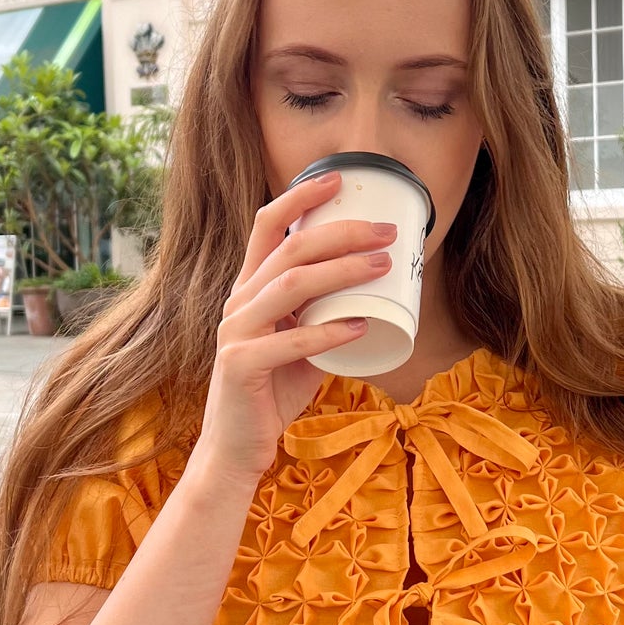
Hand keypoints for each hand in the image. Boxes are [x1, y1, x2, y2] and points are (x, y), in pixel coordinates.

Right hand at [194, 170, 396, 485]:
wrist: (236, 447)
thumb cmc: (272, 391)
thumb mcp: (299, 343)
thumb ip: (321, 314)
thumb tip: (373, 292)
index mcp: (249, 288)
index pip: (267, 224)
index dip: (300, 196)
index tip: (339, 177)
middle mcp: (238, 301)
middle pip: (291, 248)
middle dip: (343, 232)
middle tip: (387, 232)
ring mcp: (235, 332)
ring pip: (291, 284)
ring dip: (343, 271)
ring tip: (383, 267)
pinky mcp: (241, 366)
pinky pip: (290, 340)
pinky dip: (329, 331)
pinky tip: (360, 325)